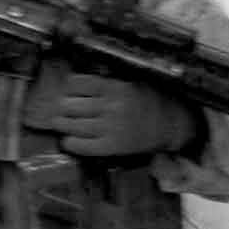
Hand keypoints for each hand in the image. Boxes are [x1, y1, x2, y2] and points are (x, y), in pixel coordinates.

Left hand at [52, 70, 198, 157]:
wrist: (170, 124)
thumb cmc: (149, 101)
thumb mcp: (131, 81)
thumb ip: (107, 81)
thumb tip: (78, 82)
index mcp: (115, 87)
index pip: (78, 83)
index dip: (68, 87)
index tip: (67, 90)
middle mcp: (110, 107)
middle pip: (70, 105)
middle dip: (61, 107)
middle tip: (59, 108)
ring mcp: (110, 128)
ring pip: (72, 125)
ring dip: (61, 124)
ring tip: (59, 123)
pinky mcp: (111, 147)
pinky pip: (82, 146)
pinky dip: (70, 143)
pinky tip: (68, 140)